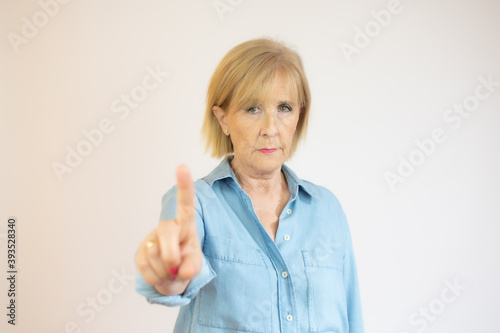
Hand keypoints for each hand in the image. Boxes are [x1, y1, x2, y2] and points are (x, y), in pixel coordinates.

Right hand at [135, 165, 201, 294]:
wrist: (172, 277)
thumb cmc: (187, 263)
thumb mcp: (195, 265)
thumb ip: (193, 266)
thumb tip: (182, 271)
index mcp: (186, 224)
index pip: (185, 202)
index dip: (184, 185)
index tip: (182, 166)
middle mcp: (167, 227)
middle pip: (166, 233)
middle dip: (172, 255)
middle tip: (176, 269)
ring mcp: (152, 239)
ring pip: (156, 256)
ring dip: (166, 273)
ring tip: (171, 272)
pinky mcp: (140, 253)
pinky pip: (145, 268)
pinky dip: (156, 279)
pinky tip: (161, 275)